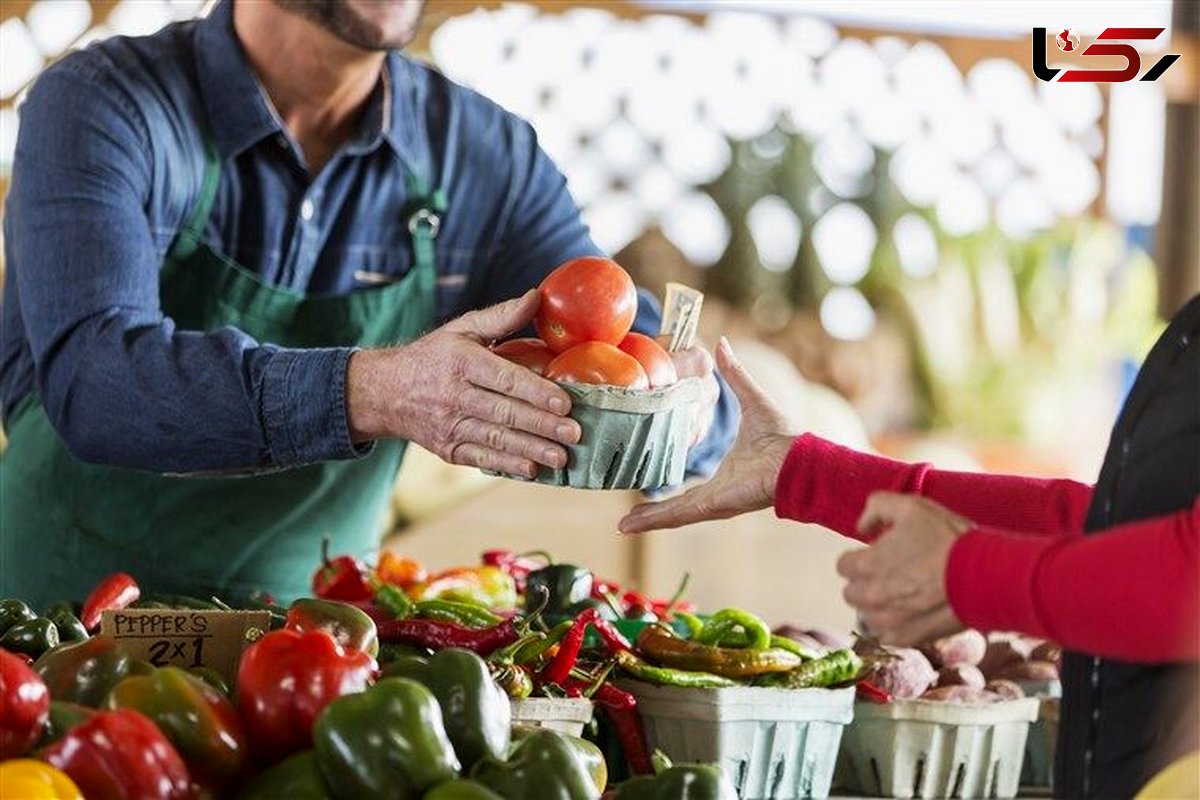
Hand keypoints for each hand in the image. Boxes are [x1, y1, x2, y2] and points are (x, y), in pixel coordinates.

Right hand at [346, 290, 580, 477]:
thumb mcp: (462, 329)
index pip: (504, 379)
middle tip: (574, 433)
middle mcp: (454, 395)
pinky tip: (531, 470)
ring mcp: (449, 425)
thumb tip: (537, 297)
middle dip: (542, 425)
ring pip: (496, 439)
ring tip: (560, 457)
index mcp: (461, 362)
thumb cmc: (433, 356)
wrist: (384, 392)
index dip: (535, 392)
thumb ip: (501, 316)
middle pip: (504, 412)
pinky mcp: (447, 448)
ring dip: (530, 450)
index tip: (564, 402)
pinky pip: (481, 459)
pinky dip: (507, 465)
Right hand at [618, 338, 795, 532]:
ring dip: (647, 520)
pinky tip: (632, 524)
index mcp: (723, 477)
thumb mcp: (750, 399)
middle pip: (675, 507)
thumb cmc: (784, 436)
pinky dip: (655, 519)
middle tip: (625, 520)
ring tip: (622, 526)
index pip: (688, 488)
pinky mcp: (712, 505)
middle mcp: (716, 495)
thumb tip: (722, 344)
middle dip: (650, 514)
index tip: (646, 493)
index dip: (669, 492)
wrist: (800, 458)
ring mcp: (713, 503)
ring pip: (672, 515)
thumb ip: (735, 375)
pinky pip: (678, 514)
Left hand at [837, 493, 971, 645]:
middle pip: (852, 593)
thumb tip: (862, 526)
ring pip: (867, 615)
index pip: (843, 566)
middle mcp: (871, 596)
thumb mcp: (911, 506)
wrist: (986, 575)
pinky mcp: (908, 638)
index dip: (859, 559)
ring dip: (879, 606)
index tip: (876, 556)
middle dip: (865, 582)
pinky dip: (895, 625)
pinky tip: (913, 612)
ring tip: (904, 594)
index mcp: (867, 565)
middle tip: (890, 574)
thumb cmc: (948, 539)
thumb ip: (877, 508)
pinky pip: (887, 635)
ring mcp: (888, 620)